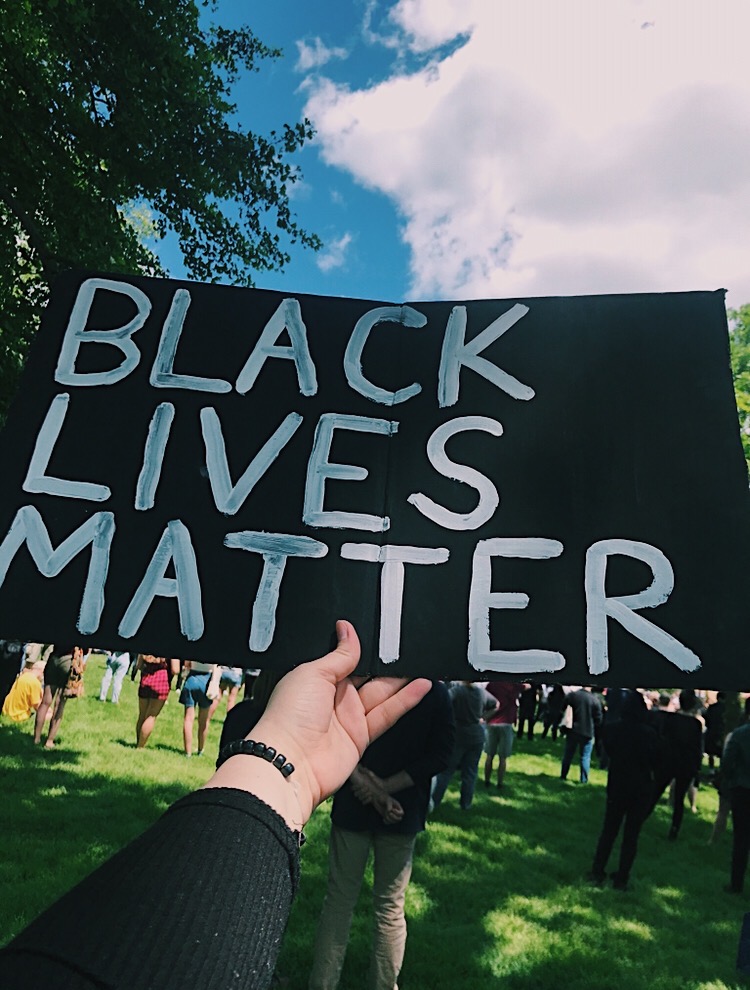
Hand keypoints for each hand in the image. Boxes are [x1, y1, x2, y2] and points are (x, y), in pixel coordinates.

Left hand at [207, 620, 430, 827]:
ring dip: (401, 680)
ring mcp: (348, 717)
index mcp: (317, 678)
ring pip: (381, 693)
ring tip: (422, 664)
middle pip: (368, 675)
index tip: (384, 635)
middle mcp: (334, 697)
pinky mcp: (361, 736)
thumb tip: (347, 630)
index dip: (365, 648)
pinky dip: (405, 700)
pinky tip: (420, 687)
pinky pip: (387, 714)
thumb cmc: (289, 715)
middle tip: (406, 648)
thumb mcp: (313, 672)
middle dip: (386, 663)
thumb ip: (339, 654)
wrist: (290, 761)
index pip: (347, 658)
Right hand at [350, 766, 379, 804]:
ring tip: (370, 792)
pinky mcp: (368, 800)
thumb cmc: (376, 780)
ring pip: (359, 798)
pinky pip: (363, 803)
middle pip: (356, 794)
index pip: (352, 788)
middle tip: (366, 787)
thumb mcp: (370, 774)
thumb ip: (365, 771)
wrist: (383, 786)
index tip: (360, 784)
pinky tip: (371, 797)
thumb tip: (359, 765)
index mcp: (359, 785)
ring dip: (364, 795)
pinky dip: (366, 800)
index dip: (355, 787)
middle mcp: (360, 791)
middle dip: (360, 791)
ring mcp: (364, 796)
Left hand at [374, 793, 403, 824]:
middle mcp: (395, 811)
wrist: (377, 798)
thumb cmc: (383, 797)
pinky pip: (388, 822)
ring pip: (393, 821)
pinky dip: (386, 822)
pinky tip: (383, 819)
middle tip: (389, 813)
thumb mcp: (387, 800)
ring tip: (385, 815)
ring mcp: (391, 814)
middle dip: (394, 818)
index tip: (392, 809)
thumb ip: (389, 805)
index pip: (401, 813)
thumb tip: (389, 811)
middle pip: (399, 819)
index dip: (397, 813)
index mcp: (397, 807)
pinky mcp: (386, 816)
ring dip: (389, 820)